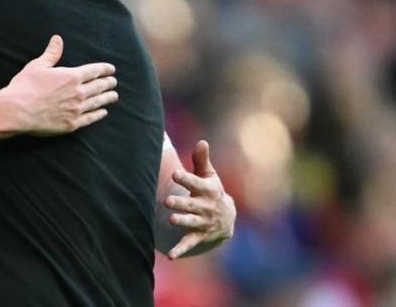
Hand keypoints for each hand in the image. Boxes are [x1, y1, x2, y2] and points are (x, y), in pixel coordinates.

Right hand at [1, 35, 117, 135]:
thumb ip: (51, 53)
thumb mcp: (38, 66)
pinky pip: (90, 118)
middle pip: (99, 86)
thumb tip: (57, 39)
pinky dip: (99, 114)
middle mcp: (78, 93)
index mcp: (71, 76)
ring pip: (98, 102)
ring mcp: (76, 110)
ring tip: (114, 96)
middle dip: (108, 83)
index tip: (111, 69)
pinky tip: (103, 112)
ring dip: (107, 98)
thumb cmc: (25, 87)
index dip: (105, 69)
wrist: (17, 111)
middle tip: (114, 82)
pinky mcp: (72, 124)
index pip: (94, 71)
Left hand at [164, 140, 234, 258]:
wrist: (228, 218)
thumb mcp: (210, 176)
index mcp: (207, 190)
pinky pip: (189, 243)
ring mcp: (202, 222)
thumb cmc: (212, 191)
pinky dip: (180, 249)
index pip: (195, 183)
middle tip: (168, 202)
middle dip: (180, 204)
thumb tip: (202, 141)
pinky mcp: (199, 235)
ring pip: (190, 222)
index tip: (175, 174)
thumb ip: (202, 160)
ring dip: (181, 222)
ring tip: (170, 220)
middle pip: (191, 205)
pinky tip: (170, 255)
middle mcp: (205, 207)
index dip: (186, 179)